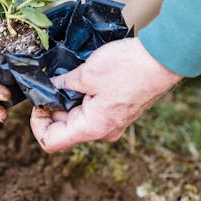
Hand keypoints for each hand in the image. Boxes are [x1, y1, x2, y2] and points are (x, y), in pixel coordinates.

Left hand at [30, 38, 182, 151]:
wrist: (164, 58)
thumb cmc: (129, 67)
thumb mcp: (86, 73)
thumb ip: (62, 83)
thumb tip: (49, 85)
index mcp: (92, 128)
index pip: (50, 142)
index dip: (37, 123)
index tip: (38, 101)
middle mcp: (102, 131)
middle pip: (63, 129)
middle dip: (53, 107)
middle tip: (50, 82)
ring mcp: (112, 122)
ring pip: (78, 117)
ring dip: (69, 99)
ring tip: (69, 76)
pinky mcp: (119, 111)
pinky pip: (93, 109)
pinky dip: (83, 96)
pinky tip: (84, 76)